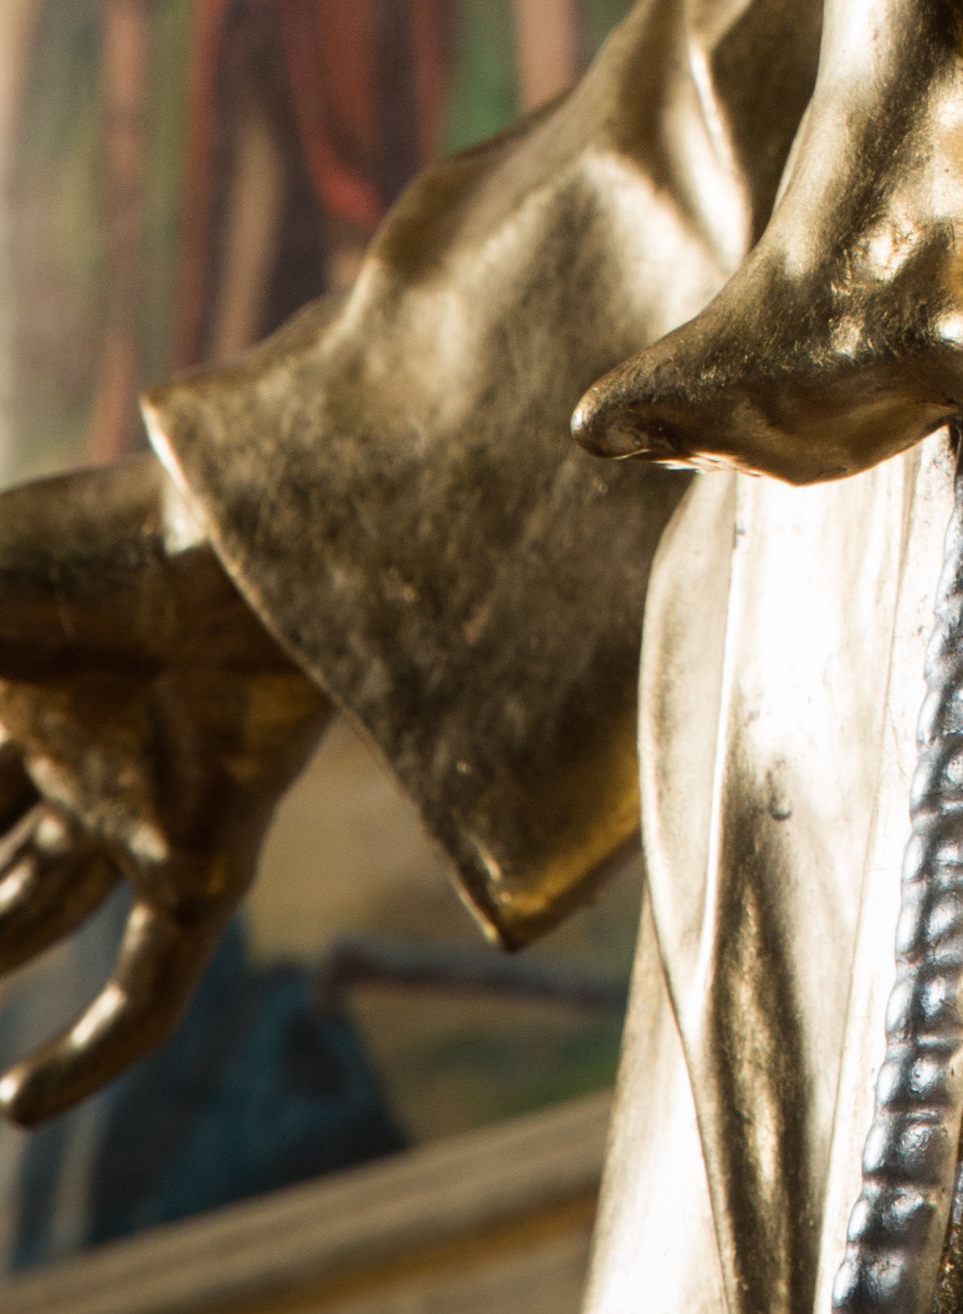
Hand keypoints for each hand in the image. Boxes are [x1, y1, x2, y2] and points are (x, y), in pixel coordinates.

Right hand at [0, 456, 325, 1129]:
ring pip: (50, 906)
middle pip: (2, 846)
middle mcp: (87, 735)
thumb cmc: (84, 559)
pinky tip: (15, 1109)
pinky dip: (92, 1050)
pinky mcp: (210, 854)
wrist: (251, 539)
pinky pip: (153, 980)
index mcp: (26, 670)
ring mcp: (147, 794)